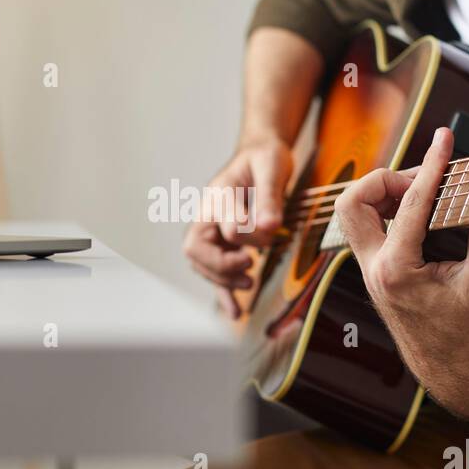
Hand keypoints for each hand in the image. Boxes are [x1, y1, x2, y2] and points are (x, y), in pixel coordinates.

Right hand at [182, 138, 292, 318]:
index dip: (248, 234)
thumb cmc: (263, 158)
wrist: (260, 156)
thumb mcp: (271, 166)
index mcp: (217, 195)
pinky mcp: (223, 245)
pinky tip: (235, 312)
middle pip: (196, 250)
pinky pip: (215, 274)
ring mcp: (212, 232)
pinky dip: (223, 294)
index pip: (225, 225)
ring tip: (249, 283)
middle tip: (248, 266)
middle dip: (221, 265)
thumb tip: (271, 226)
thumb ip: (269, 195)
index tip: (271, 229)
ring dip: (223, 280)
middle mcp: (208, 216)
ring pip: (203, 266)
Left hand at [333, 128, 468, 415]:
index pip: (409, 203)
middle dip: (384, 179)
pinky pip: (371, 230)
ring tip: (426, 192)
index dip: (430, 165)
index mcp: (397, 272)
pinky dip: (392, 212)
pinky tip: (422, 212)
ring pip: (355, 215)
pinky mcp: (378, 275)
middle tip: (423, 179)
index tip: (443, 141)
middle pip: (353, 203)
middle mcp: (375, 270)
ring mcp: (372, 273)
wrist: (457, 374)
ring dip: (385, 194)